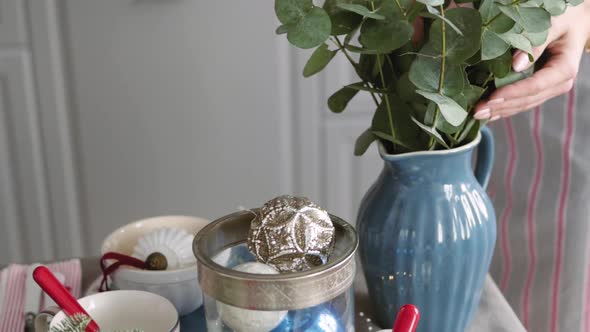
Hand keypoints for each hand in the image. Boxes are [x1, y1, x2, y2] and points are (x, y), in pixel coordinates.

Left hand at [473, 1, 589, 120]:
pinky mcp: (539, 89)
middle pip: (527, 100)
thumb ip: (536, 44)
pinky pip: (521, 101)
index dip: (513, 93)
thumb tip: (515, 65)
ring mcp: (549, 88)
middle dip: (501, 106)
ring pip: (522, 104)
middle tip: (476, 111)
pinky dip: (503, 107)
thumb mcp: (554, 25)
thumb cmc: (565, 19)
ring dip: (499, 111)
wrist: (575, 23)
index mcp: (564, 69)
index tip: (492, 98)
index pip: (535, 86)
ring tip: (477, 115)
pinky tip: (488, 113)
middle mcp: (558, 84)